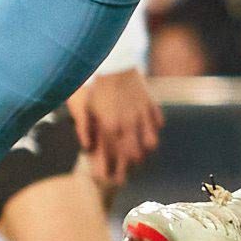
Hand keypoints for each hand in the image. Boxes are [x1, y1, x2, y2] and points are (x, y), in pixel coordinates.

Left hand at [69, 68, 162, 184]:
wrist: (113, 61)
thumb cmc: (95, 84)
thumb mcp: (82, 107)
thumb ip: (84, 129)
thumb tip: (87, 148)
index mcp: (110, 128)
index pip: (114, 158)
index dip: (112, 172)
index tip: (110, 179)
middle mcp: (129, 125)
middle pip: (136, 156)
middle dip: (131, 168)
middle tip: (126, 172)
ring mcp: (142, 114)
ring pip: (151, 143)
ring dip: (145, 150)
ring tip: (140, 154)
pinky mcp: (151, 104)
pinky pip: (158, 123)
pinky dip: (154, 129)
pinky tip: (147, 129)